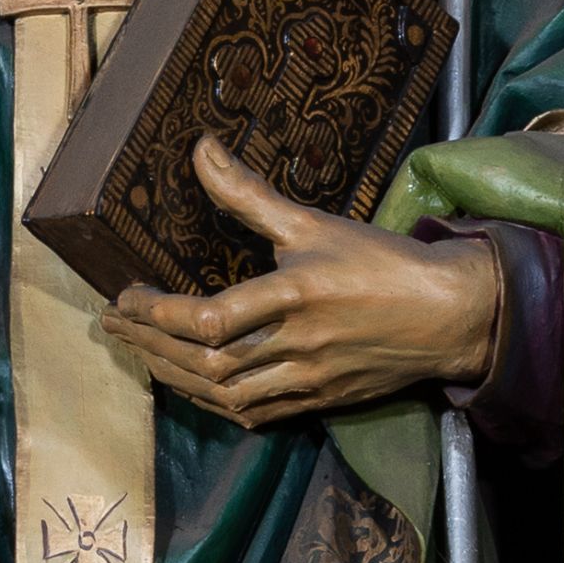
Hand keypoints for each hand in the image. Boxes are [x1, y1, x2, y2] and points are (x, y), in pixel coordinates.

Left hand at [102, 140, 502, 424]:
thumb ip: (249, 193)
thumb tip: (201, 149)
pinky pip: (254, 413)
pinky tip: (189, 385)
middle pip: (206, 361)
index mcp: (296, 294)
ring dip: (173, 376)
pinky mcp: (318, 400)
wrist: (448, 316)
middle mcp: (298, 342)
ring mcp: (308, 378)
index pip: (210, 318)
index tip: (127, 296)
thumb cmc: (381, 264)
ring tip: (139, 350)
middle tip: (115, 324)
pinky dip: (213, 403)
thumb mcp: (313, 222)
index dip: (158, 314)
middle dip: (150, 344)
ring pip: (225, 393)